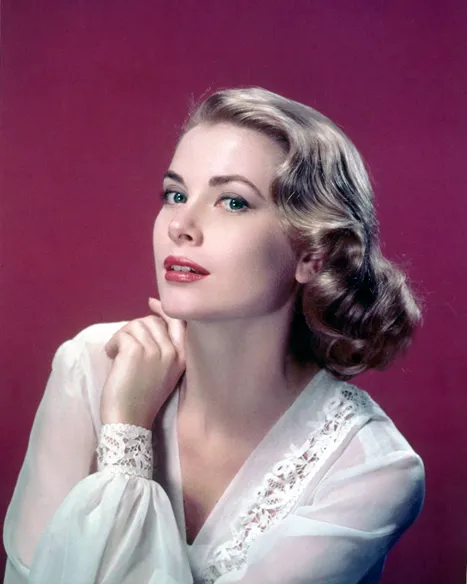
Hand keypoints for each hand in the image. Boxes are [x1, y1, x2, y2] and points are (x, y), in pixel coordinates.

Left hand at [100, 297, 185, 428]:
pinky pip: (122, 334)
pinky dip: (113, 344)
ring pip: (135, 325)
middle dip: (134, 329)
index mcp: (182, 358)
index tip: (151, 303)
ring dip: (122, 337)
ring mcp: (155, 351)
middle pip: (152, 321)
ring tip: (117, 355)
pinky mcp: (135, 352)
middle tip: (124, 345)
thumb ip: (164, 350)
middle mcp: (172, 352)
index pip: (179, 323)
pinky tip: (111, 357)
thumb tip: (150, 320)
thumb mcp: (164, 373)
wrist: (129, 421)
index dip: (164, 310)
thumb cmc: (142, 399)